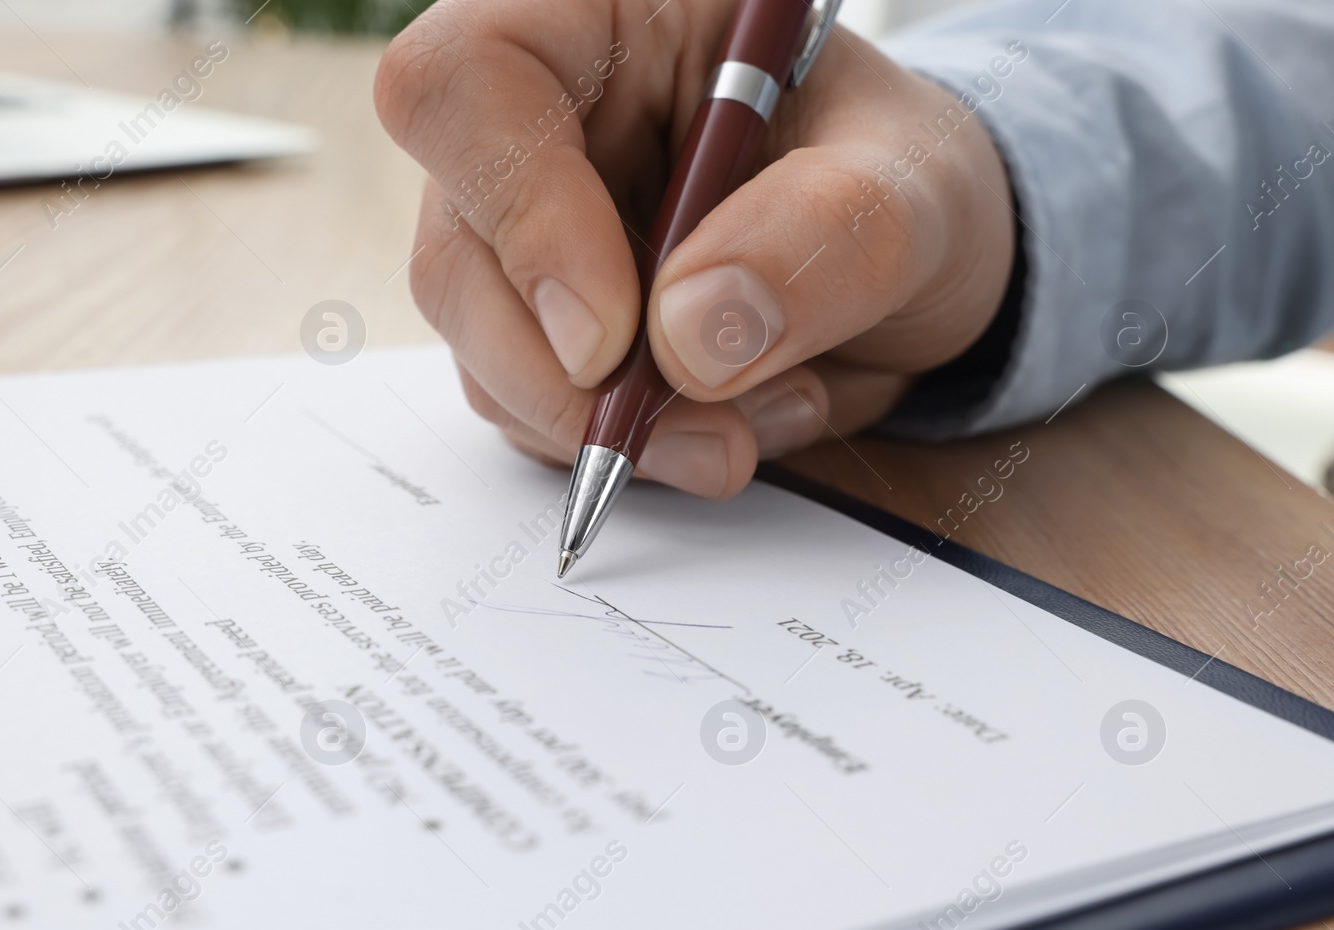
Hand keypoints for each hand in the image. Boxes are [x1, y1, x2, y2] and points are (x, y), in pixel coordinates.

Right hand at [375, 0, 1015, 497]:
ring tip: (755, 420)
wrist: (907, 265)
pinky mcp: (537, 321)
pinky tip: (725, 422)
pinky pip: (525, 408)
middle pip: (456, 251)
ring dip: (611, 426)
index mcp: (606, 13)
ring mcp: (524, 227)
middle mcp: (541, 115)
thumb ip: (823, 233)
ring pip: (481, 349)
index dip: (522, 214)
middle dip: (570, 378)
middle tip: (708, 436)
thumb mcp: (915, 189)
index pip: (469, 81)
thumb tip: (684, 339)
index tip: (614, 339)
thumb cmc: (904, 185)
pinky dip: (623, 445)